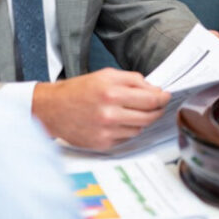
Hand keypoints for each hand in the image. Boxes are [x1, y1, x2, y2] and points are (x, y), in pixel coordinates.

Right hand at [32, 69, 170, 148]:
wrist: (52, 110)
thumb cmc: (79, 90)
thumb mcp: (106, 75)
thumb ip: (133, 80)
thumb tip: (154, 89)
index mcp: (112, 92)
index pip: (150, 99)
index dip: (162, 98)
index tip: (165, 96)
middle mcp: (110, 113)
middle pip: (149, 116)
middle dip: (157, 110)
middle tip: (158, 105)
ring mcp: (106, 131)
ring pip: (140, 128)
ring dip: (142, 120)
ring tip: (135, 111)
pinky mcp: (102, 143)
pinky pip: (127, 137)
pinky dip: (128, 129)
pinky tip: (120, 121)